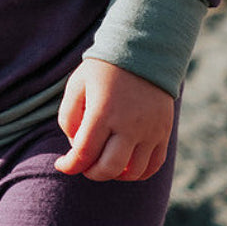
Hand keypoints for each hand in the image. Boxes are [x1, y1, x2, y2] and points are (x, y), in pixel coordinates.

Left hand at [54, 58, 173, 181]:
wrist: (143, 50)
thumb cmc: (103, 68)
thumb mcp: (77, 84)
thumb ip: (68, 117)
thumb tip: (74, 147)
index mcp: (103, 111)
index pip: (84, 153)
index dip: (70, 165)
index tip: (62, 165)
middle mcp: (129, 124)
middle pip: (108, 168)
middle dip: (90, 172)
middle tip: (83, 165)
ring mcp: (150, 129)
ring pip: (132, 172)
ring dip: (114, 175)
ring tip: (104, 163)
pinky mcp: (163, 131)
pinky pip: (153, 165)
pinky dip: (138, 173)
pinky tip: (125, 166)